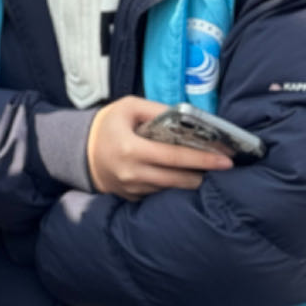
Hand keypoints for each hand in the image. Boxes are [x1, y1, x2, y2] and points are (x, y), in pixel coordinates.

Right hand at [87, 97, 233, 199]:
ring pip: (172, 189)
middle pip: (179, 179)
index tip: (226, 159)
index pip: (175, 157)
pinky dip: (174, 186)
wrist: (79, 150)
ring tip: (205, 171)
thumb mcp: (128, 107)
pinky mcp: (132, 198)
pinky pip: (160, 194)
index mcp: (131, 149)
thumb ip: (158, 110)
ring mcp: (132, 189)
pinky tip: (183, 176)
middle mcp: (132, 173)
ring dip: (191, 181)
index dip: (202, 159)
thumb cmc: (107, 125)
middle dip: (203, 174)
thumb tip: (188, 117)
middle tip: (223, 166)